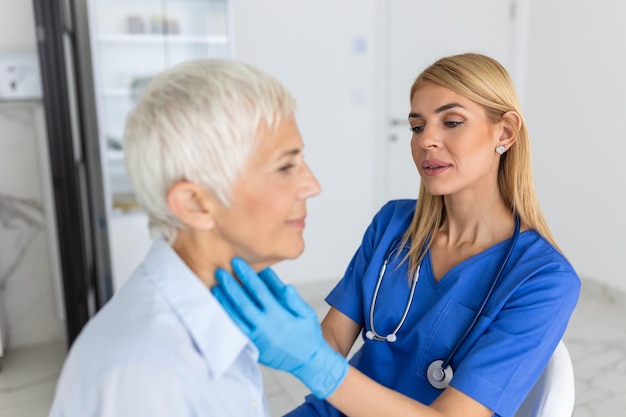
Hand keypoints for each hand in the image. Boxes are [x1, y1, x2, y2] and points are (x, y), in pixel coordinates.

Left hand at [212, 258, 348, 398]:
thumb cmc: (308, 335)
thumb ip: (294, 299)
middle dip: (230, 286)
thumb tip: (284, 285)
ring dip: (224, 303)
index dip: (247, 275)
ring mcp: (257, 339)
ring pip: (236, 318)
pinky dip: (227, 320)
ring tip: (215, 288)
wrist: (307, 361)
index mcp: (280, 316)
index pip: (260, 291)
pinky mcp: (252, 347)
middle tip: (219, 272)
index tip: (237, 263)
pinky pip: (236, 332)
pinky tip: (219, 310)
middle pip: (243, 303)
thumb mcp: (307, 314)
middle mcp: (266, 327)